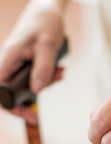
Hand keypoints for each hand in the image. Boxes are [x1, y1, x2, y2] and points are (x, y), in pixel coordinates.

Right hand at [0, 2, 64, 123]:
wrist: (47, 14)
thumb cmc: (45, 25)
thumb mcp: (48, 46)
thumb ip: (43, 68)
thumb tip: (37, 90)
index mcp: (9, 58)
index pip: (1, 90)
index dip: (12, 106)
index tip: (30, 115)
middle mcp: (8, 63)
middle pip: (12, 93)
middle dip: (30, 100)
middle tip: (46, 99)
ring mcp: (16, 65)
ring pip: (25, 86)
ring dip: (43, 84)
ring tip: (59, 74)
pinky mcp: (25, 65)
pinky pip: (33, 78)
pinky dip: (46, 78)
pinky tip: (58, 71)